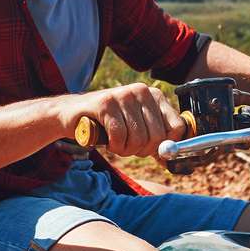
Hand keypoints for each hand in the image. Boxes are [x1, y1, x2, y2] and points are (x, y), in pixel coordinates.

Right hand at [72, 82, 189, 159]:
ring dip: (126, 150)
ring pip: (138, 138)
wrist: (72, 115)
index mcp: (154, 96)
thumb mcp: (137, 129)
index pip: (177, 126)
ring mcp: (123, 95)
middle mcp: (142, 91)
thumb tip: (171, 159)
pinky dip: (114, 145)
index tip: (153, 152)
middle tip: (129, 148)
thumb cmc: (108, 124)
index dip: (167, 146)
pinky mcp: (106, 104)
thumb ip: (156, 141)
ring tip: (116, 143)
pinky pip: (119, 136)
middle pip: (158, 137)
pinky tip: (107, 140)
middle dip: (142, 151)